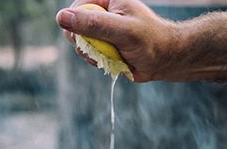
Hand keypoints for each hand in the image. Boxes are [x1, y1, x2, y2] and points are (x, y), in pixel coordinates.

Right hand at [56, 0, 180, 81]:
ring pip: (80, 43)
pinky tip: (112, 61)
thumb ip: (93, 24)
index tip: (90, 40)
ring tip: (112, 56)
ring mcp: (101, 30)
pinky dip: (97, 61)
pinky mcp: (102, 45)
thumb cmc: (149, 41)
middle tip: (102, 51)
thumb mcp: (122, 31)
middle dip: (85, 43)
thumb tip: (62, 17)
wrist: (164, 59)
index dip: (77, 27)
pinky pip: (88, 54)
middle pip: (74, 27)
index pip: (76, 8)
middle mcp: (100, 12)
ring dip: (92, 55)